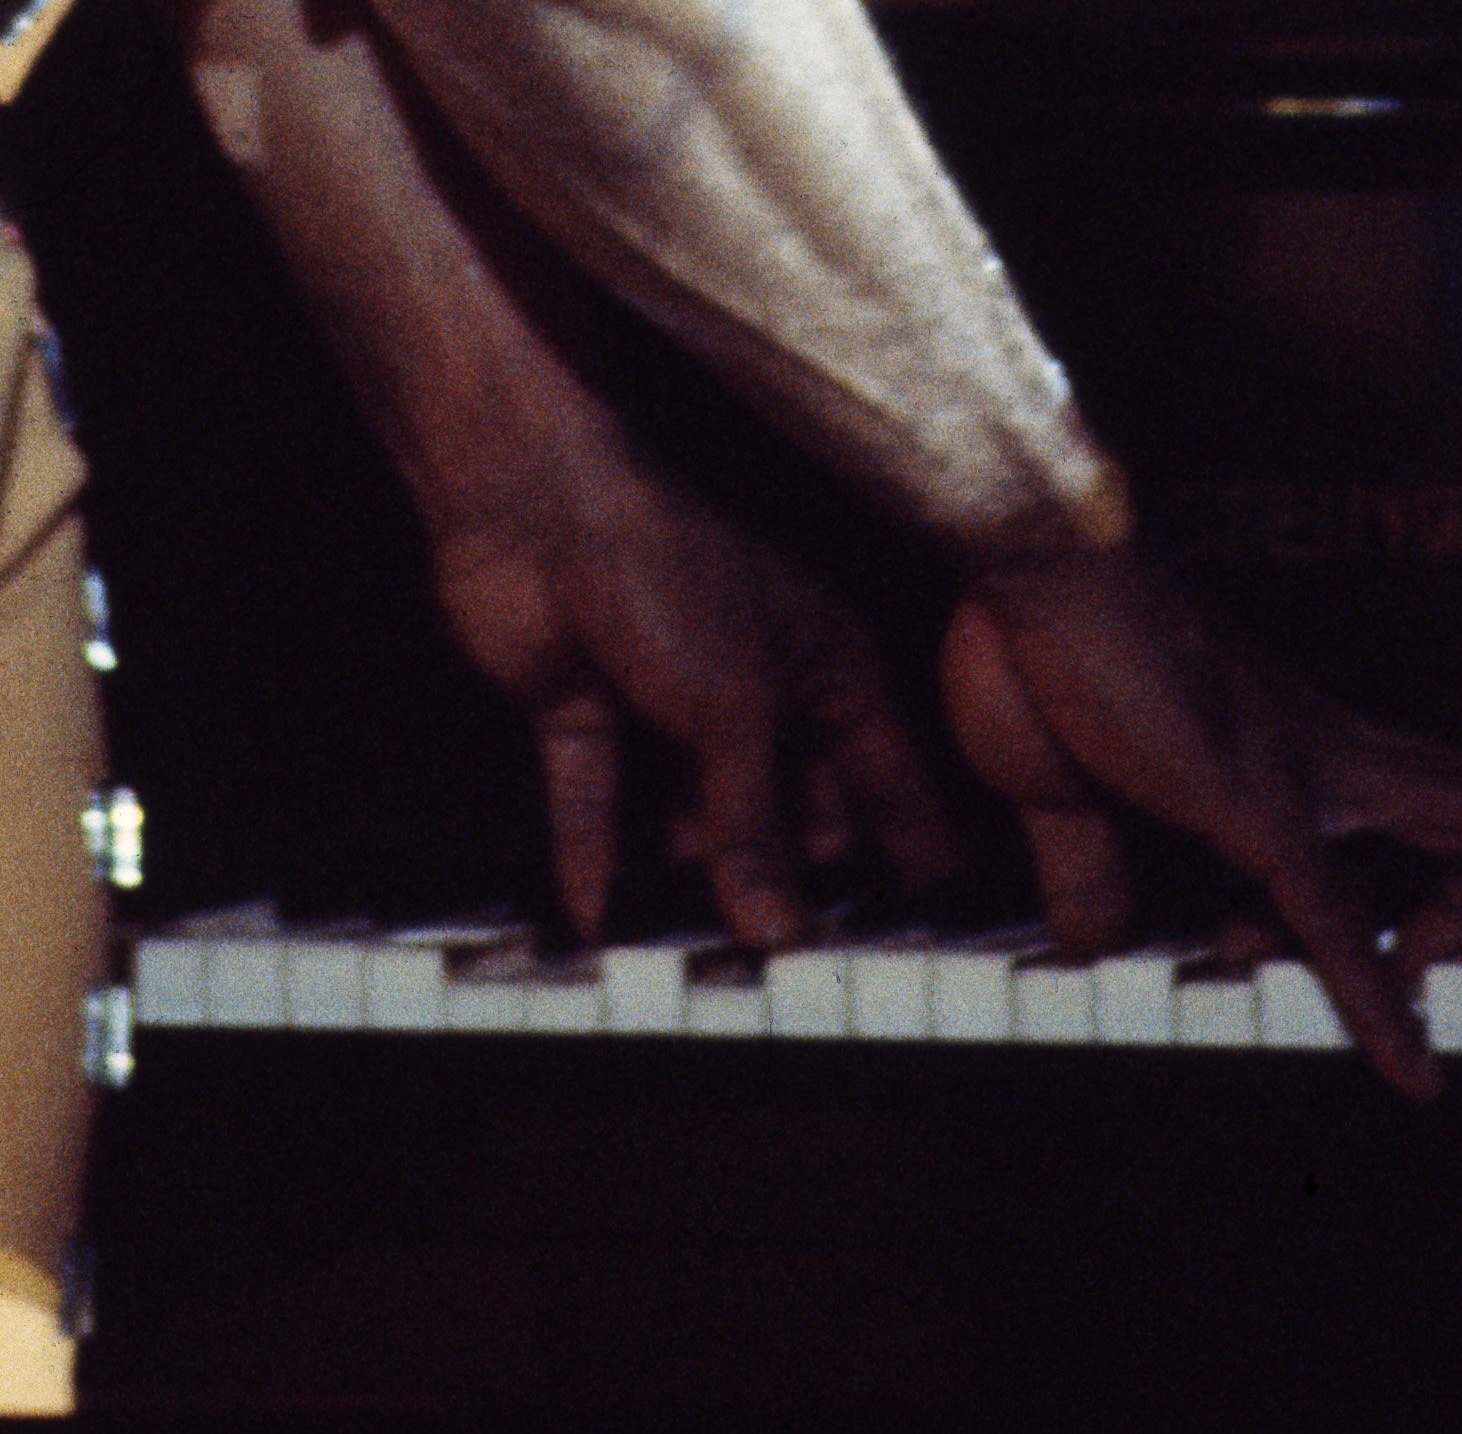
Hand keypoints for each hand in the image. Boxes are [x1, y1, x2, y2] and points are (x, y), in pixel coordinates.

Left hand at [427, 421, 958, 952]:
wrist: (537, 489)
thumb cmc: (665, 547)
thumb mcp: (735, 703)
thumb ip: (755, 823)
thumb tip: (777, 929)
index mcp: (825, 659)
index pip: (884, 776)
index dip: (906, 851)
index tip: (923, 932)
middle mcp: (755, 681)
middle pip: (787, 807)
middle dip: (790, 886)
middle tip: (798, 972)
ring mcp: (666, 692)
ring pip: (689, 815)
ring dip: (690, 884)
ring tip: (701, 969)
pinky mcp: (586, 702)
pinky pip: (596, 800)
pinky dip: (594, 858)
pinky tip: (597, 923)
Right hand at [942, 541, 1461, 1093]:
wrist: (1032, 559)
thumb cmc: (1042, 643)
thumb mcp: (1067, 785)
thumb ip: (1089, 864)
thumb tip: (1090, 940)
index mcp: (1271, 736)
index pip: (1396, 796)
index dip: (1441, 868)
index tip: (1438, 950)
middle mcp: (1311, 743)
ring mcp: (1298, 768)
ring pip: (1461, 829)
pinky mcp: (1257, 804)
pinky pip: (1339, 919)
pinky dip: (1382, 1004)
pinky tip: (1414, 1073)